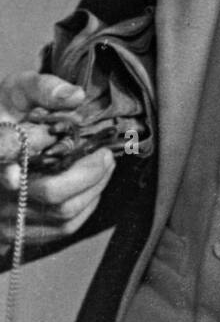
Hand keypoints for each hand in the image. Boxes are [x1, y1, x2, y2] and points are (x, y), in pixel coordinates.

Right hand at [0, 71, 115, 249]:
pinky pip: (61, 228)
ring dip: (94, 189)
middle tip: (106, 154)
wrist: (0, 135)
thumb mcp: (19, 89)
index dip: (49, 153)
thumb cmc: (9, 110)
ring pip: (61, 213)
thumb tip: (75, 96)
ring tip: (104, 165)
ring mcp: (5, 215)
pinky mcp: (15, 233)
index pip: (9, 150)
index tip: (82, 146)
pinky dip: (85, 206)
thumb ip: (43, 88)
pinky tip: (92, 185)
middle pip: (50, 192)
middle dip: (89, 173)